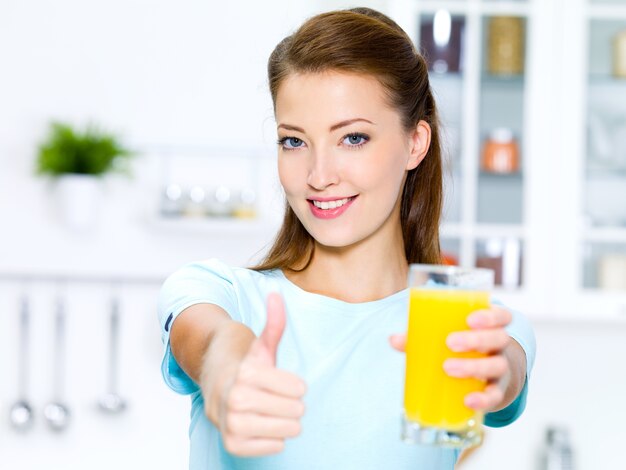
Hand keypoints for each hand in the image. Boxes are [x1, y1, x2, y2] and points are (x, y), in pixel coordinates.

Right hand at [217, 293, 306, 455]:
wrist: (217, 388)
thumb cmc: (248, 368)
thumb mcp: (263, 346)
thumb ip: (274, 323)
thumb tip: (276, 295)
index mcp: (247, 373)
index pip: (298, 389)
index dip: (295, 385)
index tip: (283, 382)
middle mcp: (236, 398)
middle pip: (296, 410)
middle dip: (292, 404)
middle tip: (277, 398)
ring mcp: (232, 422)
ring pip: (288, 430)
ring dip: (285, 422)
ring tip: (273, 412)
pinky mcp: (232, 443)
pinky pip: (273, 447)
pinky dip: (274, 439)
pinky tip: (265, 427)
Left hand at [389, 306, 511, 411]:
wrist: (489, 377)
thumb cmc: (462, 349)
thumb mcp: (448, 338)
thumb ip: (422, 337)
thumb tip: (393, 340)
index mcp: (490, 327)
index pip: (502, 316)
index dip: (491, 316)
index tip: (470, 319)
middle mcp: (499, 347)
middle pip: (498, 338)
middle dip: (475, 340)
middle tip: (450, 342)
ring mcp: (500, 369)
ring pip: (497, 366)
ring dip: (474, 366)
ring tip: (448, 368)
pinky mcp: (496, 391)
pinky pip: (495, 396)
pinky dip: (483, 399)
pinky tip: (468, 401)